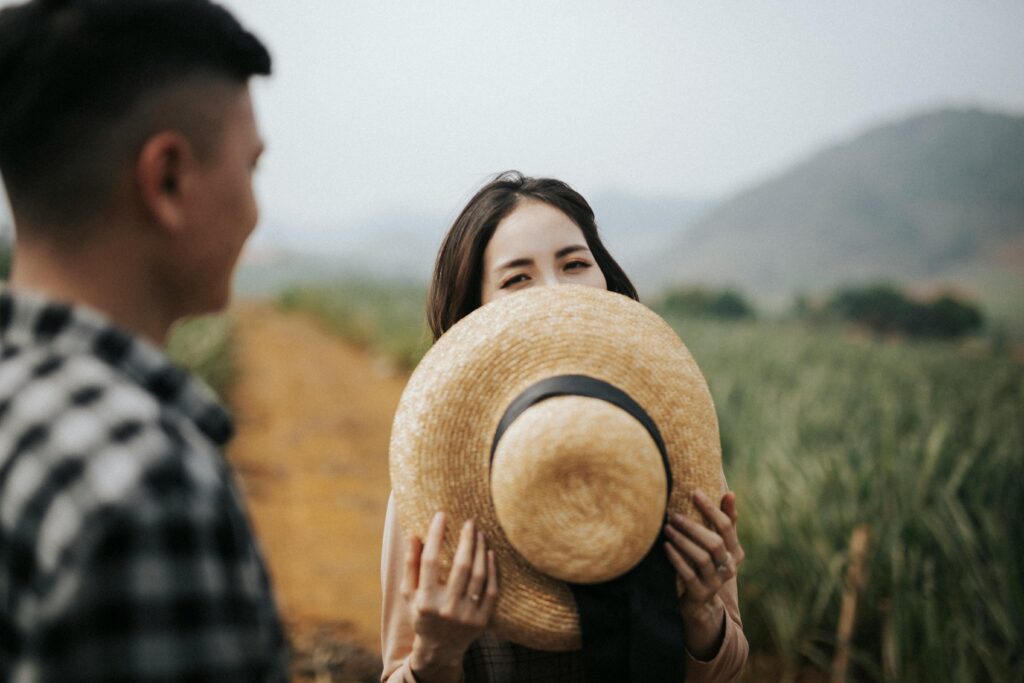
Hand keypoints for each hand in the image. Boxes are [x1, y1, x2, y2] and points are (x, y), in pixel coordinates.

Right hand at [403, 511, 497, 680]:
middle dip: (466, 540)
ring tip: (479, 533)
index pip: (430, 561)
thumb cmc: (422, 614)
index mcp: (425, 601)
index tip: (441, 515)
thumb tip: (413, 534)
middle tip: (470, 522)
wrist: (440, 649)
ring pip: (478, 576)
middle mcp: (446, 609)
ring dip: (480, 550)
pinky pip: (491, 590)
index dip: (436, 536)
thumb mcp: (409, 593)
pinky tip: (489, 553)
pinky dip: (492, 570)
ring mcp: (466, 616)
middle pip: (461, 566)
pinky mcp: (482, 621)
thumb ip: (410, 564)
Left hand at [663, 490, 744, 658]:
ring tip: (667, 528)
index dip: (712, 509)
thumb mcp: (719, 543)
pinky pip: (688, 574)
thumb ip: (725, 520)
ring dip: (682, 541)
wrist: (702, 601)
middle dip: (693, 527)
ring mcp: (716, 582)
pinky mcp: (701, 593)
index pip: (727, 526)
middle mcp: (730, 567)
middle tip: (673, 515)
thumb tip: (730, 492)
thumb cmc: (709, 562)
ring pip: (701, 558)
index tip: (695, 493)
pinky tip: (665, 547)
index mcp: (736, 552)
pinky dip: (677, 559)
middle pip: (714, 543)